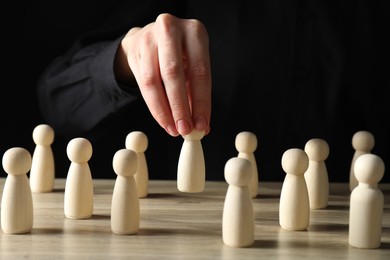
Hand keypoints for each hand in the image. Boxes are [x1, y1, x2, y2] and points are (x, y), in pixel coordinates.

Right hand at [116, 13, 210, 136]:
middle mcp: (170, 29)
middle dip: (180, 107)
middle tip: (185, 130)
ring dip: (164, 111)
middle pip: (174, 74)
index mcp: (194, 32)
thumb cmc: (180, 56)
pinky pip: (142, 84)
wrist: (151, 37)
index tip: (202, 125)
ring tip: (173, 129)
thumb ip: (197, 95)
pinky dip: (154, 106)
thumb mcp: (193, 67)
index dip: (201, 102)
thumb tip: (202, 127)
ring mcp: (149, 37)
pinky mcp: (134, 49)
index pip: (200, 72)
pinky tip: (163, 120)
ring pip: (153, 81)